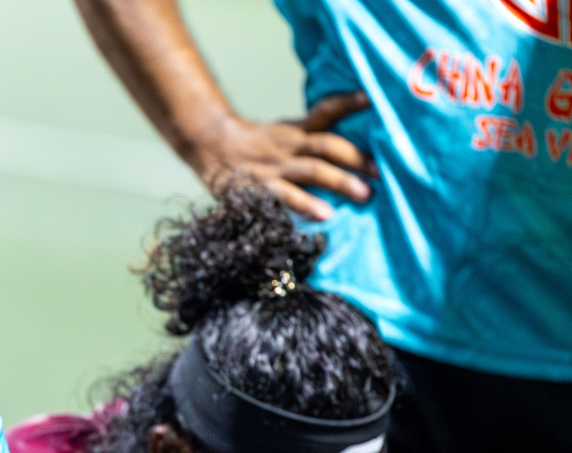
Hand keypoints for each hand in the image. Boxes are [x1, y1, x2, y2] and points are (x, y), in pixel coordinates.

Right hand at [186, 91, 375, 219]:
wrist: (208, 146)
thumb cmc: (253, 145)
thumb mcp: (283, 133)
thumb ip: (314, 136)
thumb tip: (354, 142)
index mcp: (295, 131)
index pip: (326, 112)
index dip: (349, 104)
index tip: (374, 97)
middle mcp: (288, 146)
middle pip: (328, 146)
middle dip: (358, 158)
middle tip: (384, 171)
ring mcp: (274, 167)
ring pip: (312, 170)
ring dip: (340, 181)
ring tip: (365, 194)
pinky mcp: (259, 188)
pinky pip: (285, 196)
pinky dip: (306, 205)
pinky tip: (325, 215)